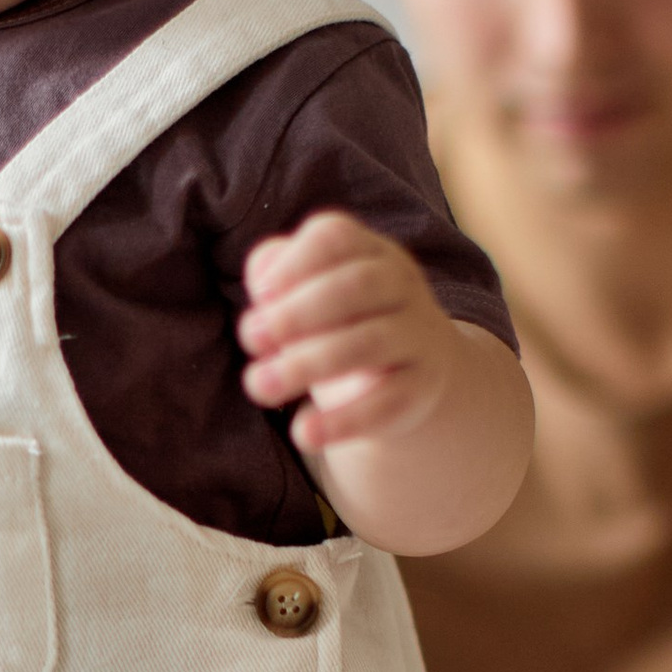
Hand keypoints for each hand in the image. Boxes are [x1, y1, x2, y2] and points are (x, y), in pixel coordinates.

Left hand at [237, 214, 458, 456]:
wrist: (410, 371)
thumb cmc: (339, 321)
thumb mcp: (309, 289)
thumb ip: (278, 271)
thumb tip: (263, 280)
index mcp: (369, 250)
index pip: (335, 237)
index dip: (293, 263)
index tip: (260, 295)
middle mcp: (401, 285)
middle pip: (355, 286)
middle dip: (296, 312)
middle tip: (251, 338)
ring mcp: (417, 336)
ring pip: (368, 343)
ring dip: (305, 364)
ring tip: (258, 386)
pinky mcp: (420, 387)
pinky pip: (385, 403)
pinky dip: (342, 421)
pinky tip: (302, 433)